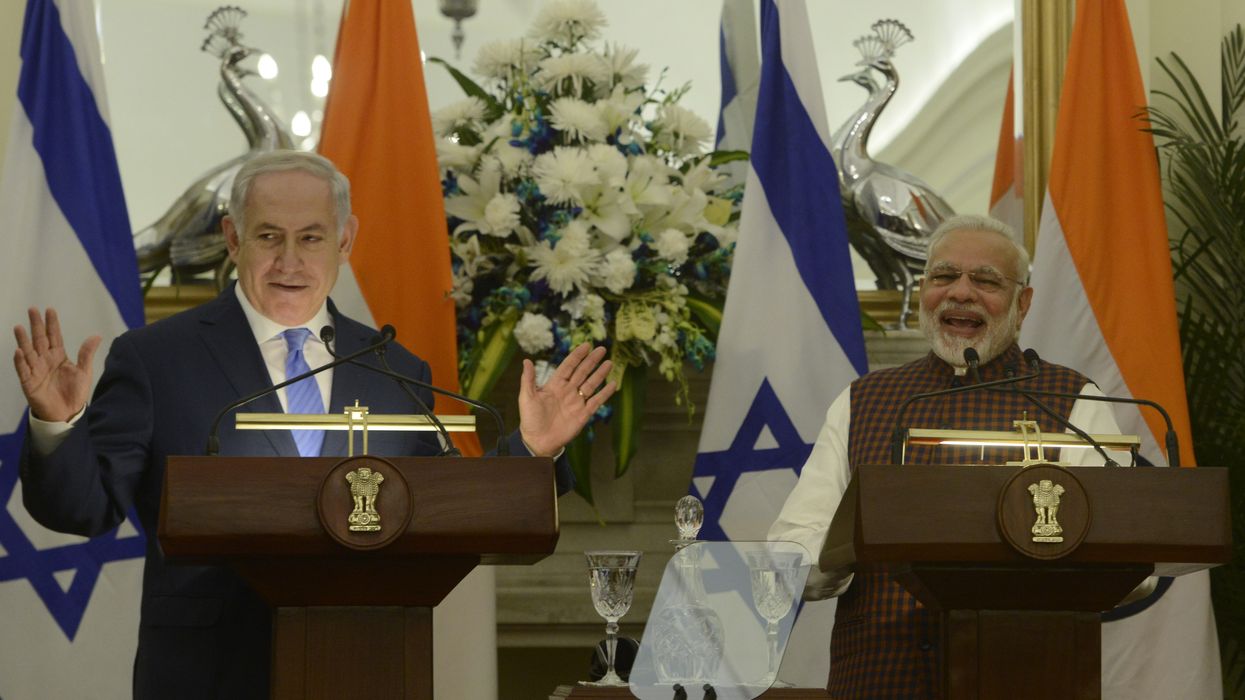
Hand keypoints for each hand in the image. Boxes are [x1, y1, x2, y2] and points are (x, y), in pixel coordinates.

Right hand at [13, 307, 100, 422]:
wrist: (68, 412)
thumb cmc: (75, 392)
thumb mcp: (84, 371)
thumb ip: (87, 354)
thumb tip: (97, 335)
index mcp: (58, 356)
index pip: (54, 336)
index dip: (52, 324)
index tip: (49, 309)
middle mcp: (45, 360)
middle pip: (39, 340)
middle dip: (36, 325)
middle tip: (32, 309)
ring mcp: (36, 370)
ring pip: (28, 352)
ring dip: (23, 340)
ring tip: (19, 327)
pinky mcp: (29, 383)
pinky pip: (23, 370)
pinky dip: (20, 361)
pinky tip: (19, 351)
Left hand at [518, 343, 616, 456]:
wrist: (538, 441)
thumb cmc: (530, 419)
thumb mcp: (526, 397)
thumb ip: (528, 379)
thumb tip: (526, 360)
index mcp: (555, 385)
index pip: (568, 366)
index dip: (577, 356)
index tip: (586, 345)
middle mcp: (568, 391)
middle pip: (582, 372)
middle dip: (592, 361)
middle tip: (602, 349)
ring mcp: (577, 402)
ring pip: (591, 384)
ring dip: (600, 374)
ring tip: (609, 363)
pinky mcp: (583, 414)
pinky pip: (596, 401)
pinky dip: (605, 393)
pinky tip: (613, 384)